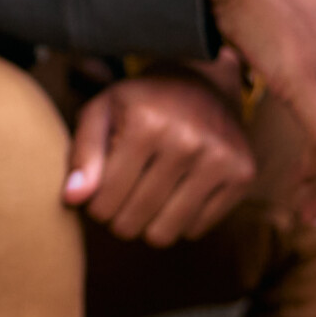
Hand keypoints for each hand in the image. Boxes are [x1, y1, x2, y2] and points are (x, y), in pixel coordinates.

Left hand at [63, 69, 256, 245]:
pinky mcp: (243, 174)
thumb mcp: (101, 113)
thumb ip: (82, 155)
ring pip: (165, 233)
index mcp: (145, 124)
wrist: (202, 83)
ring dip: (148, 225)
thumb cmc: (141, 103)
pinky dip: (181, 220)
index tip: (98, 193)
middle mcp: (187, 141)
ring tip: (146, 198)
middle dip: (118, 218)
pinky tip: (178, 191)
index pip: (103, 202)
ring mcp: (220, 159)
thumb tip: (73, 199)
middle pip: (133, 221)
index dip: (94, 206)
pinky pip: (197, 229)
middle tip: (122, 197)